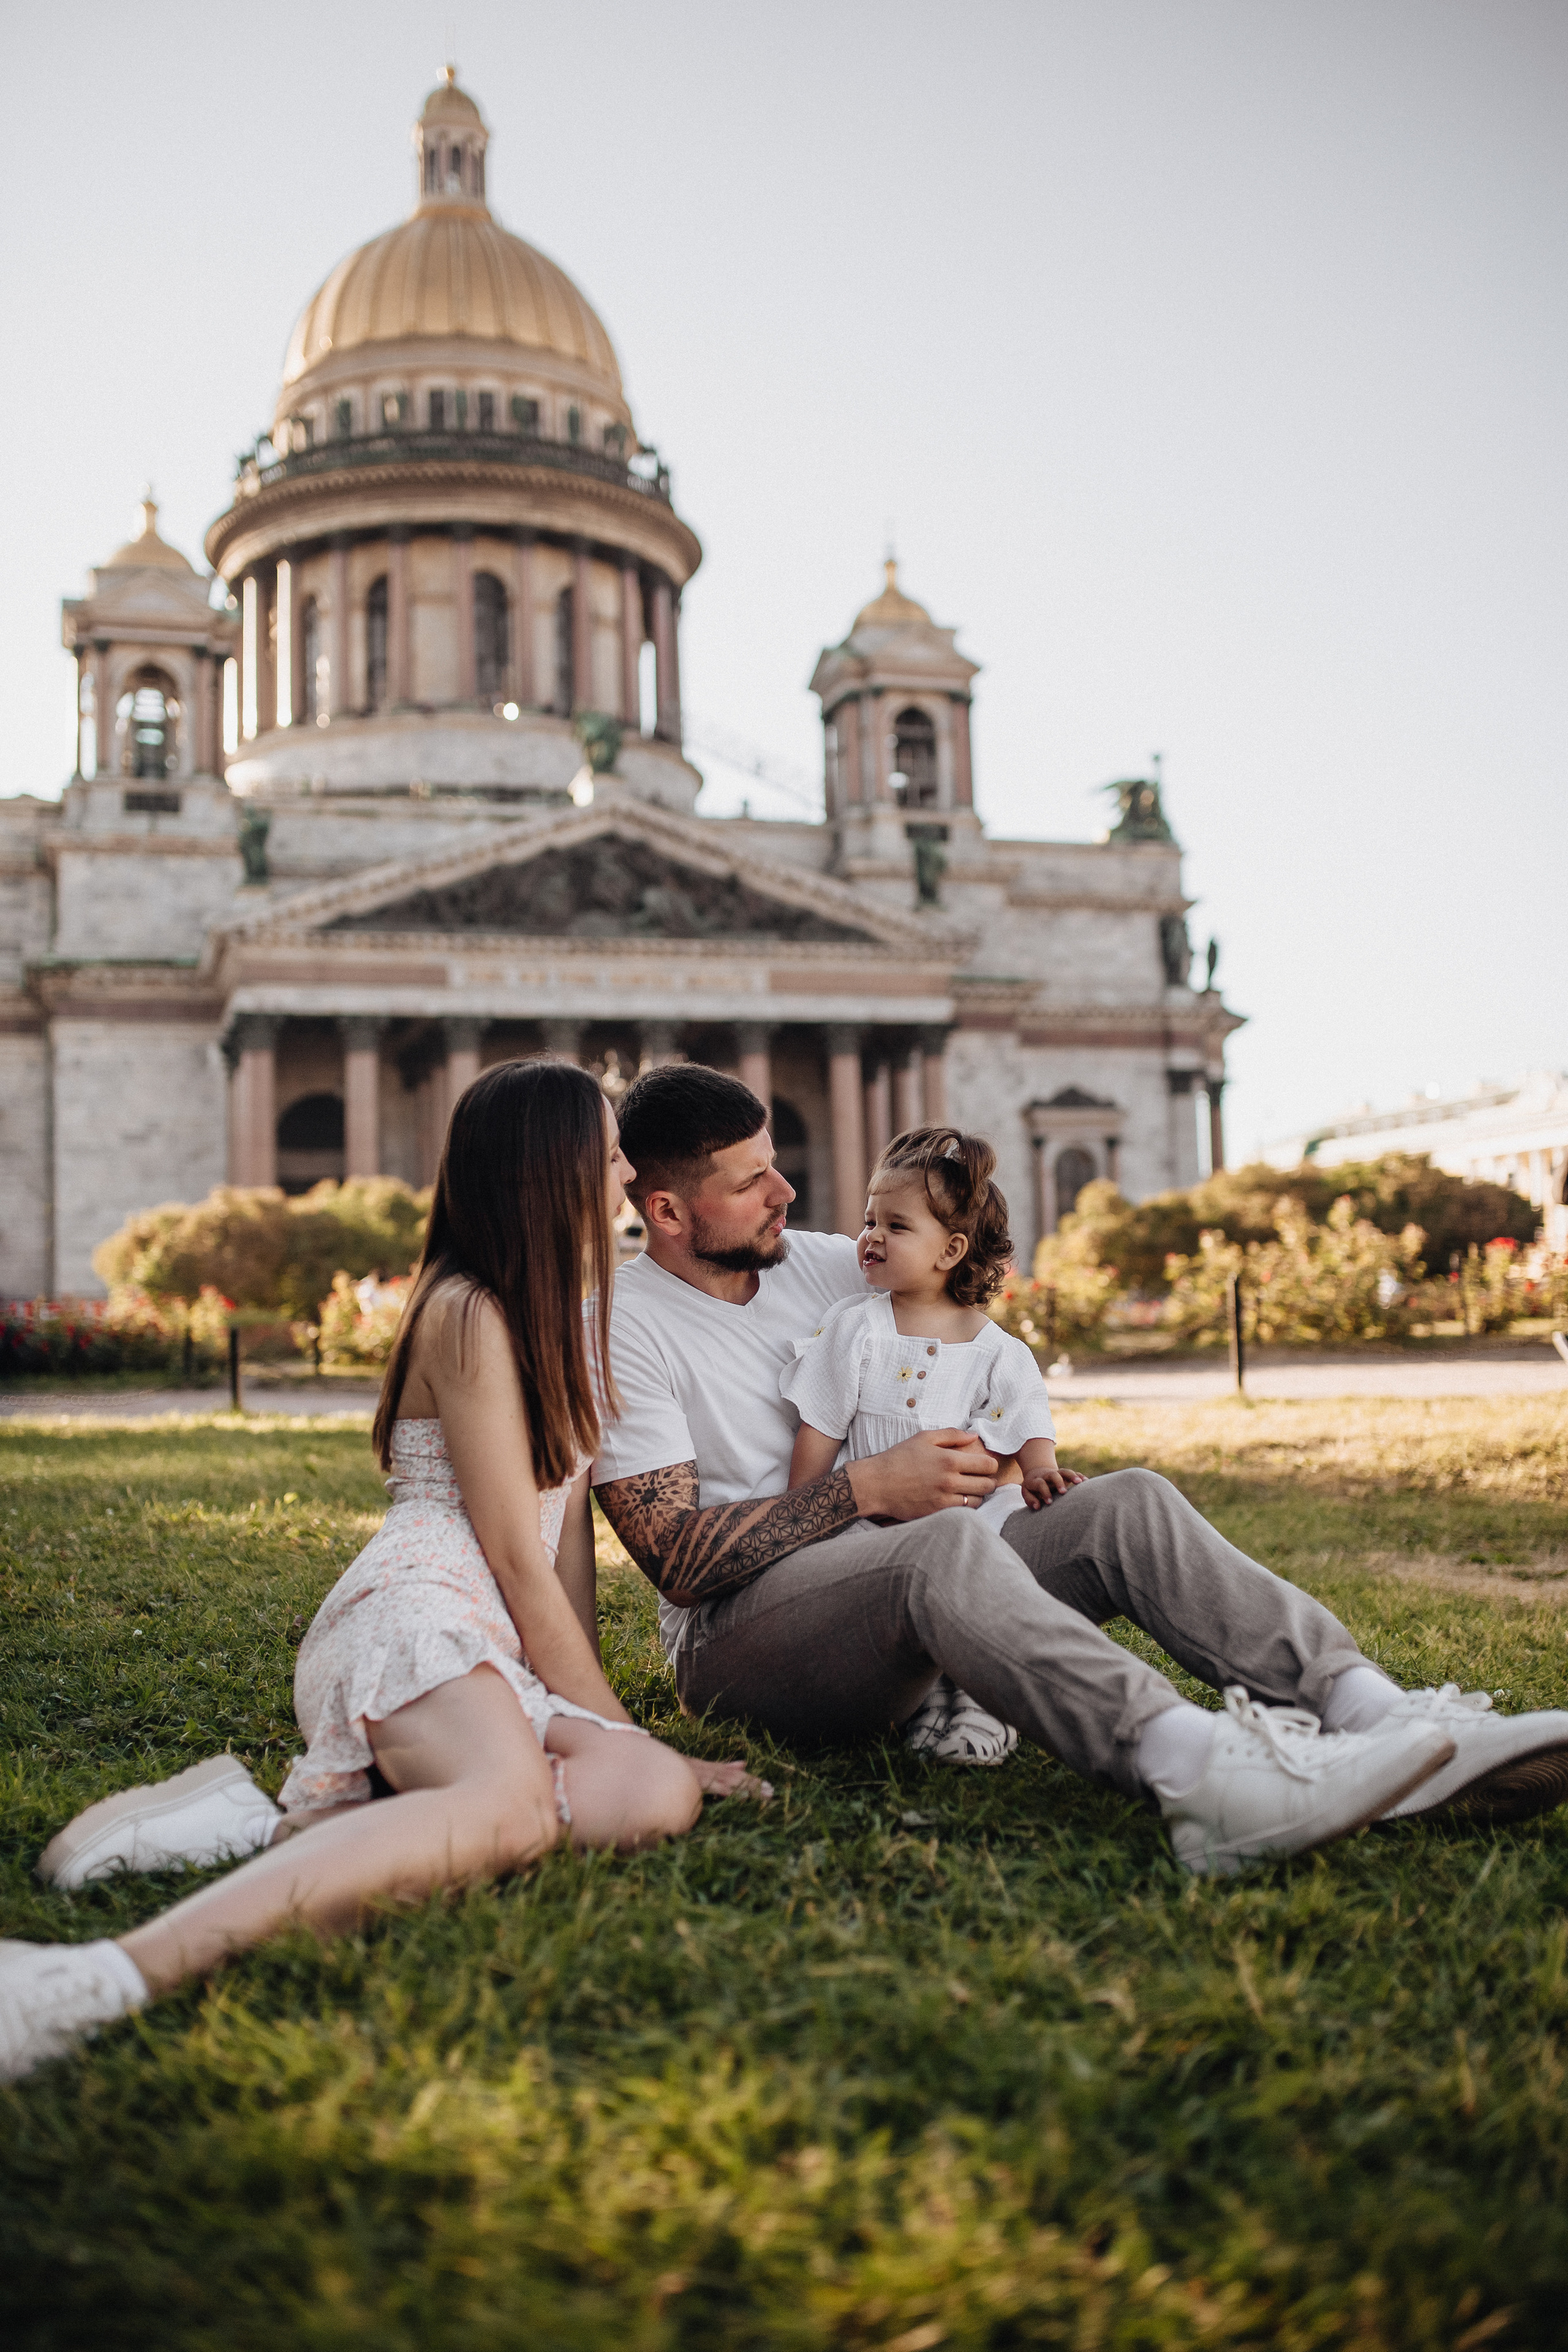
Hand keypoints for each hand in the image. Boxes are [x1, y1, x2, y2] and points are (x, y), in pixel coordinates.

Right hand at [689, 1756, 772, 1802]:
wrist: (666, 1766)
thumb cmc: (685, 1768)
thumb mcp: (708, 1767)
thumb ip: (726, 1766)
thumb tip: (744, 1763)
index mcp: (718, 1769)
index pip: (739, 1775)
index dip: (754, 1781)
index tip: (770, 1787)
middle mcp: (715, 1771)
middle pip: (739, 1778)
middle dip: (755, 1785)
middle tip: (772, 1792)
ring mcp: (707, 1776)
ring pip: (732, 1782)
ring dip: (748, 1788)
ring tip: (762, 1795)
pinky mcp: (700, 1782)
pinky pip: (716, 1787)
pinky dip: (728, 1791)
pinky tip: (740, 1797)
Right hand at [848, 1429, 1000, 1522]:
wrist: (877, 1484)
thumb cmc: (899, 1458)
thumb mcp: (923, 1438)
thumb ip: (952, 1435)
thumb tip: (974, 1436)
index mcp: (949, 1459)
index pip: (987, 1465)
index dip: (990, 1464)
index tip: (984, 1465)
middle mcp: (950, 1480)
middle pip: (987, 1485)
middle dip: (988, 1481)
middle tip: (980, 1478)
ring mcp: (944, 1499)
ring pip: (978, 1500)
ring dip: (977, 1495)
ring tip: (968, 1489)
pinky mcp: (938, 1513)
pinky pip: (964, 1512)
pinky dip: (965, 1506)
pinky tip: (957, 1499)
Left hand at [1021, 1462, 1086, 1509]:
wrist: (1037, 1473)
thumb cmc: (1032, 1488)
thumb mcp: (1027, 1493)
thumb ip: (1030, 1500)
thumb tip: (1038, 1507)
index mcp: (1036, 1480)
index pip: (1040, 1484)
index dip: (1045, 1492)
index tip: (1049, 1502)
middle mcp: (1047, 1476)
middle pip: (1053, 1475)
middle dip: (1059, 1482)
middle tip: (1063, 1492)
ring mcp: (1056, 1474)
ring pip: (1064, 1471)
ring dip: (1072, 1476)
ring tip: (1080, 1482)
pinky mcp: (1064, 1475)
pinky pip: (1072, 1473)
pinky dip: (1079, 1476)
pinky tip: (1086, 1481)